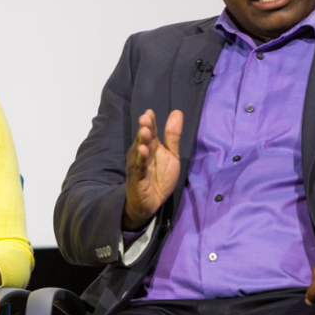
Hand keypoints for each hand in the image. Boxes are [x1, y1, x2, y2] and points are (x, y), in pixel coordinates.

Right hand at [123, 109, 182, 230]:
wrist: (152, 202)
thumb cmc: (160, 178)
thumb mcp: (172, 155)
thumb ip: (173, 136)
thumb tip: (177, 111)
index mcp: (151, 146)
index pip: (150, 131)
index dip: (151, 122)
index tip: (150, 112)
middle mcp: (141, 152)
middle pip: (143, 138)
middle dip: (144, 128)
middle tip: (145, 118)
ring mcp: (137, 165)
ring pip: (139, 151)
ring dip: (141, 141)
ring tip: (144, 131)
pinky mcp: (137, 178)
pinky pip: (139, 168)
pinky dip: (140, 160)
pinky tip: (142, 151)